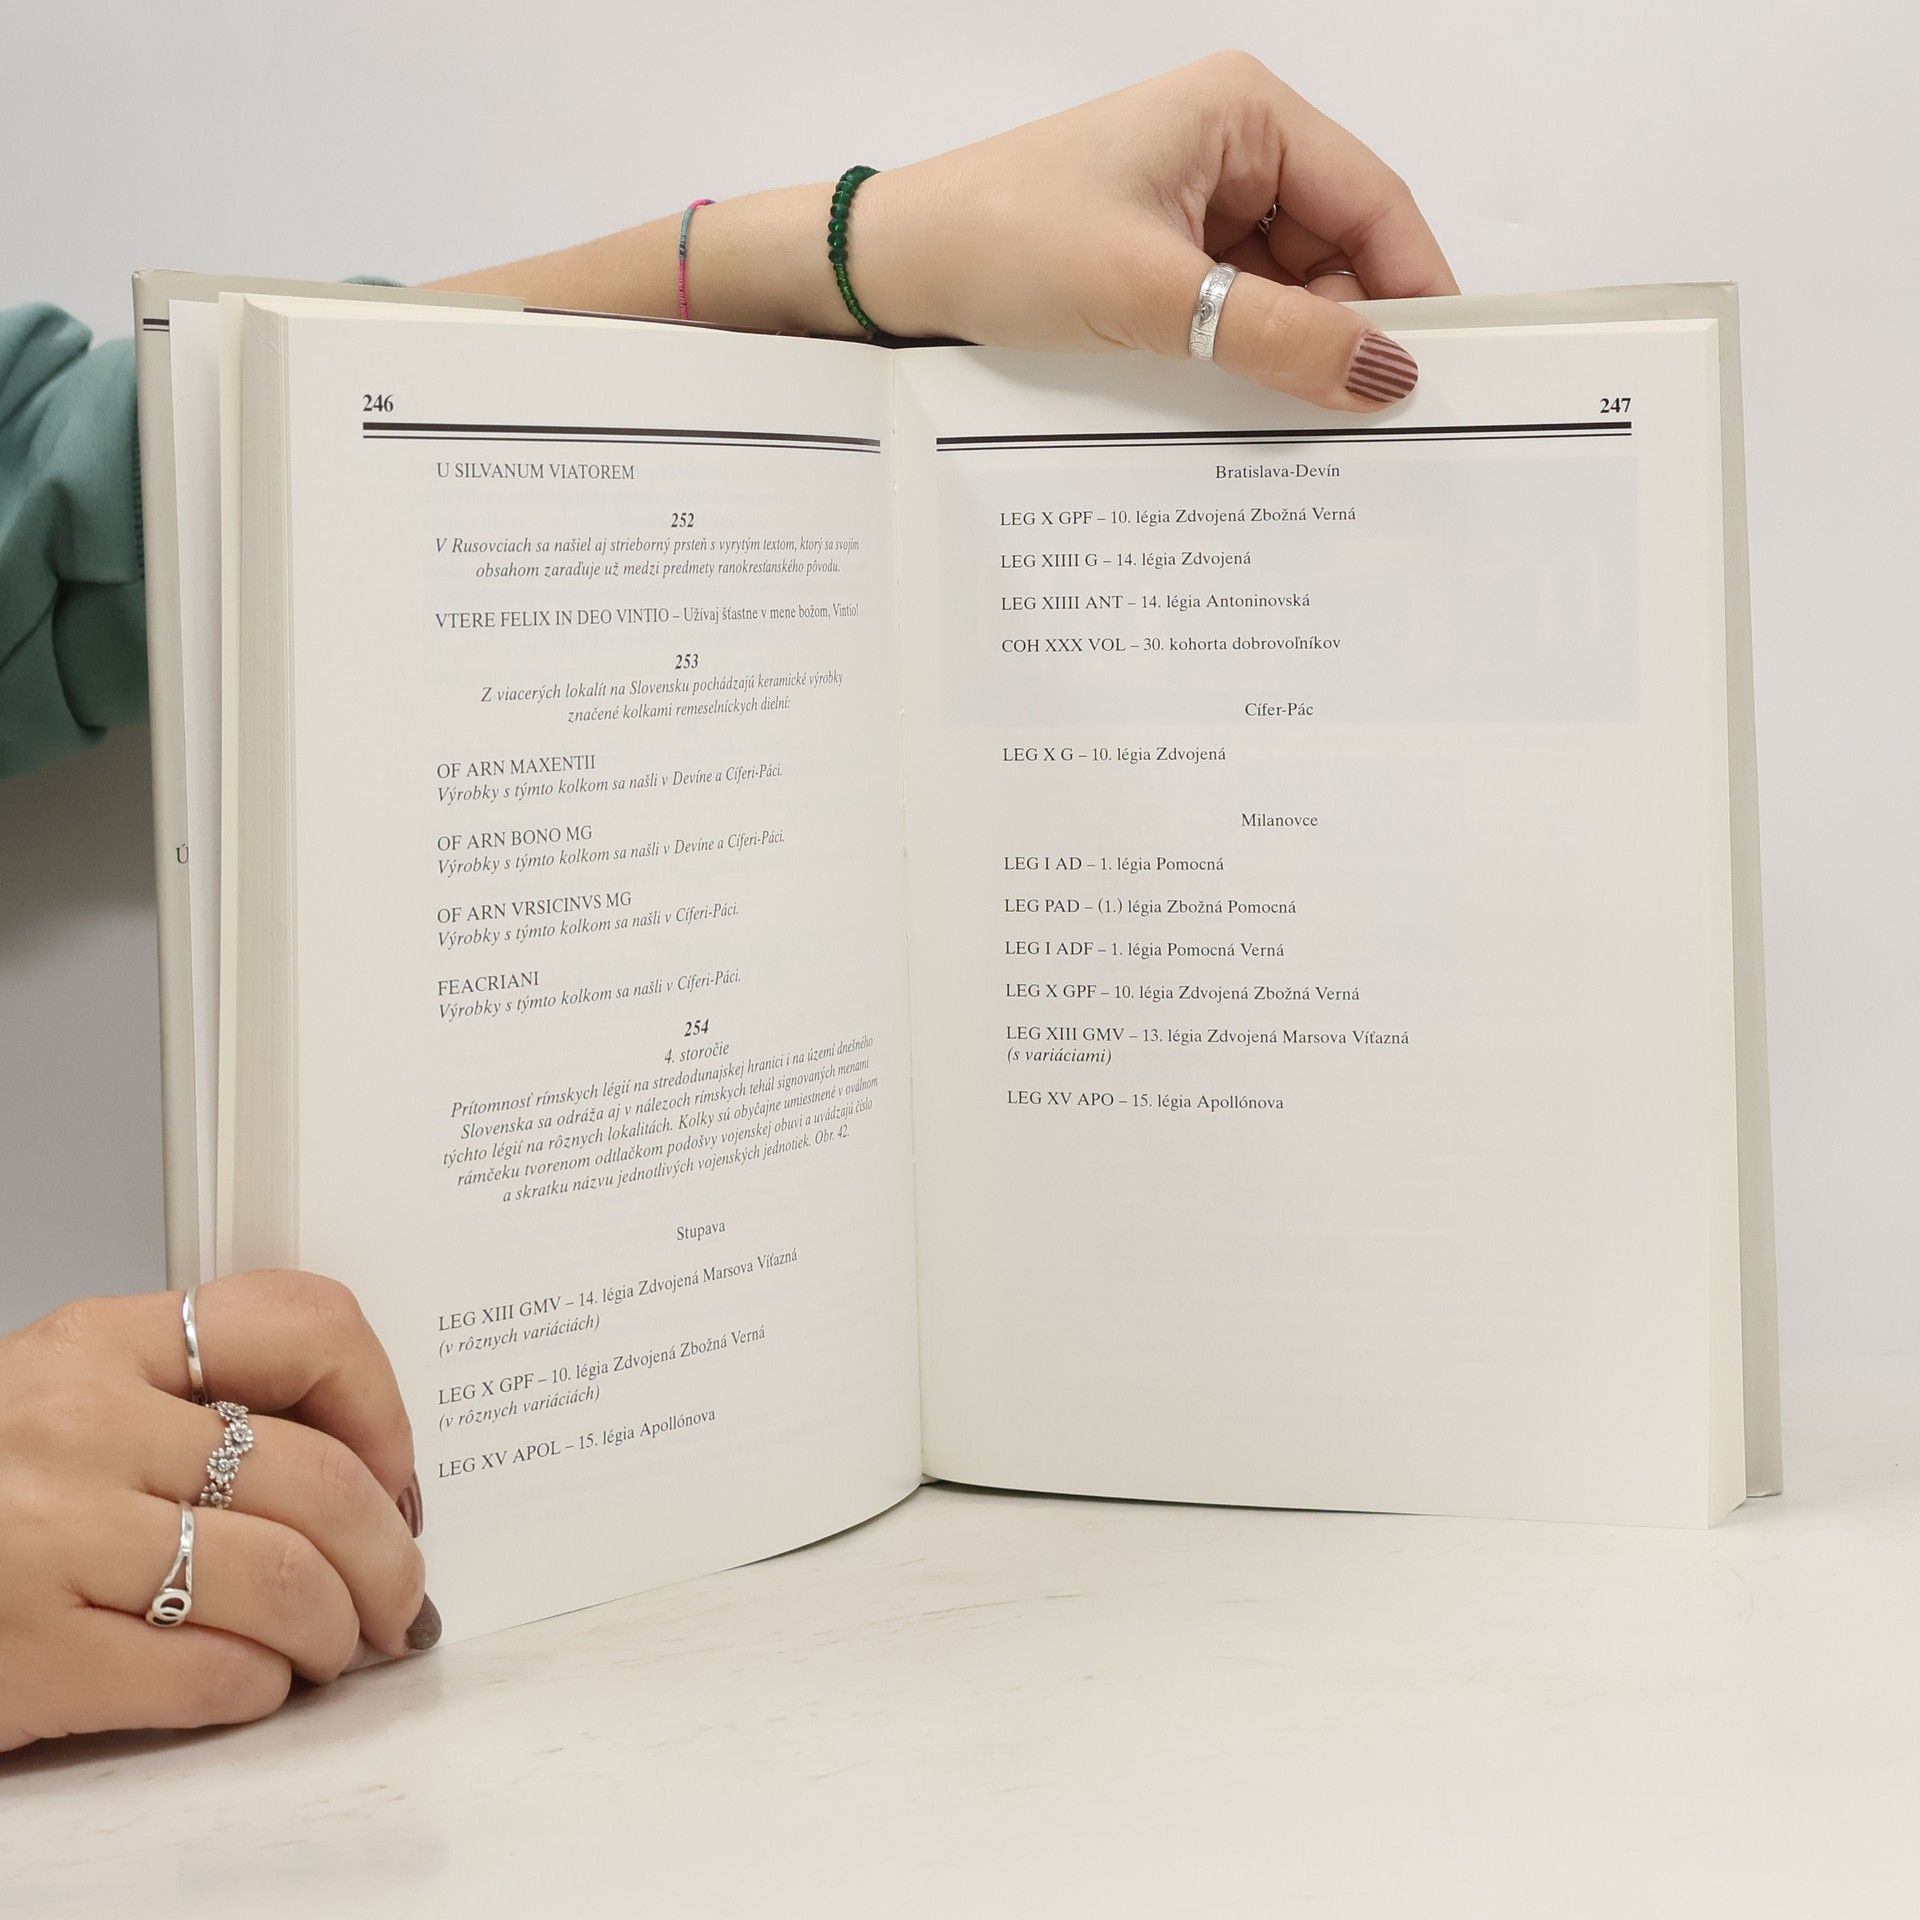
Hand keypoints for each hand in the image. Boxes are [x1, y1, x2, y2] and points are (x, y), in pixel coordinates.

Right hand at [0, 1271, 432, 1751]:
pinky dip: (263, 1687)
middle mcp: (81, 1426)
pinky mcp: (32, 1658)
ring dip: (340, 1628)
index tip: (398, 1464)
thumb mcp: (64, 1399)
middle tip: (398, 1588)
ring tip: (335, 1643)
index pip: (303, 1324)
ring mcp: (53, 1541)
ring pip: (289, 1582)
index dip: (382, 1402)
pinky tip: (253, 1681)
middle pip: (319, 1479)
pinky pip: (216, 1675)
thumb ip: (187, 1403)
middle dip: (388, 1551)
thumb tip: (357, 1466)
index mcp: (100, 1342)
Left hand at [433, 52, 1455, 411]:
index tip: (1443, 375)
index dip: (1416, 289)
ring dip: (1297, 355)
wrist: (888, 271)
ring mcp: (1194, 206)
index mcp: (1244, 115)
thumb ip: (1280, 337)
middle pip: (1340, 250)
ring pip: (1290, 291)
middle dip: (1354, 333)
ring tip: (1309, 433)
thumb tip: (1388, 376)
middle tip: (1376, 429)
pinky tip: (1253, 415)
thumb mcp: (1156, 297)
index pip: (1375, 201)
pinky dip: (1250, 361)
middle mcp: (1230, 149)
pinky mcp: (1160, 258)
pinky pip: (1237, 313)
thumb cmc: (1001, 243)